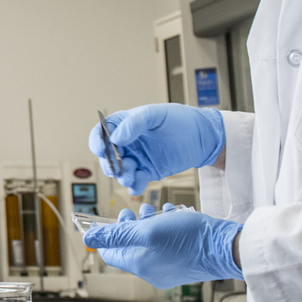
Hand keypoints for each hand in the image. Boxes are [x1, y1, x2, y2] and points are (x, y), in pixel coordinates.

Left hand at [83, 204, 242, 287]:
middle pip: (130, 246)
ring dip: (149, 223)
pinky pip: (167, 243)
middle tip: (136, 212)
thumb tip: (89, 239)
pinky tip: (172, 215)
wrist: (228, 247)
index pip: (111, 254)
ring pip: (149, 242)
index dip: (107, 236)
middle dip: (131, 225)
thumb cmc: (189, 238)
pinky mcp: (184, 260)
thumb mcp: (147, 231)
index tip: (111, 219)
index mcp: (141, 266)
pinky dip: (166, 227)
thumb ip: (117, 235)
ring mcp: (170, 267)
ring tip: (157, 211)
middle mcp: (154, 271)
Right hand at [87, 104, 224, 194]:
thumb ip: (135, 123)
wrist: (204, 137)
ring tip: (133, 175)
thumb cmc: (181, 120)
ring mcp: (137, 158)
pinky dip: (134, 186)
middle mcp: (128, 143)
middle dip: (109, 164)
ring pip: (119, 171)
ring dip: (122, 176)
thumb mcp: (156, 115)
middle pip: (106, 156)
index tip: (100, 149)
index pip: (102, 133)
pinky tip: (139, 184)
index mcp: (125, 125)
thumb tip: (115, 137)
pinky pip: (135, 182)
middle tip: (119, 167)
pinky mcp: (148, 172)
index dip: (96, 141)